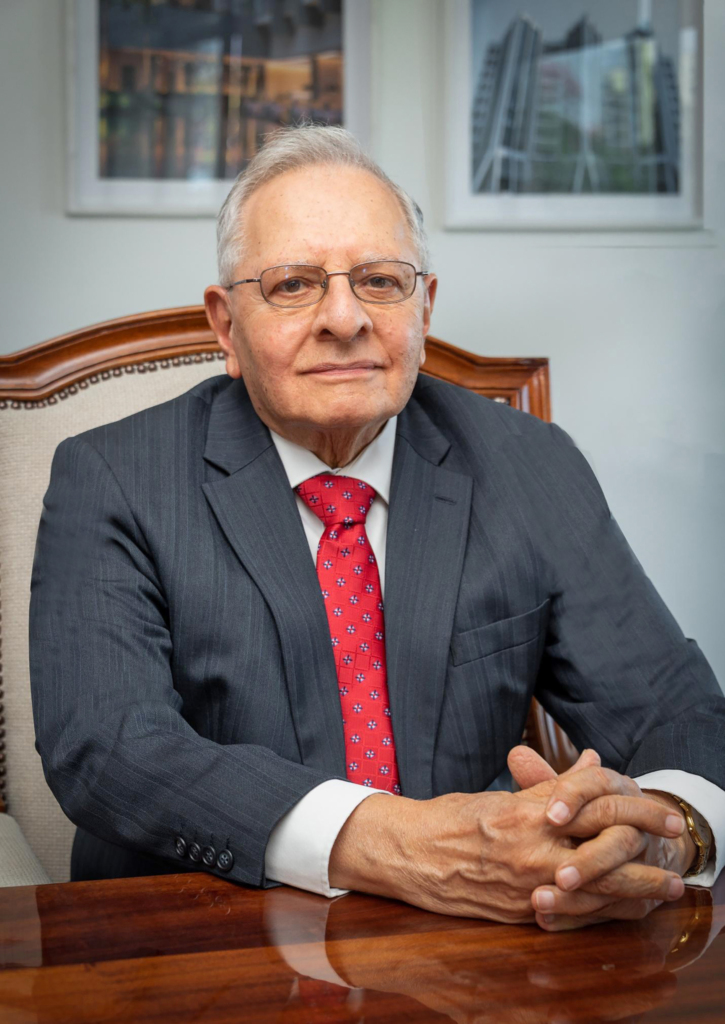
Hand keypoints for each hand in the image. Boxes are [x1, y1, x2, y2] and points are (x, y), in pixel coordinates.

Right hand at [328, 748, 685, 923]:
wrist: (409, 856)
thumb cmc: (452, 818)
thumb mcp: (505, 794)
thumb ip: (553, 784)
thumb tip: (592, 762)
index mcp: (528, 815)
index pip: (597, 806)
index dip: (636, 806)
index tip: (662, 809)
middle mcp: (533, 853)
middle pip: (608, 853)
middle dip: (648, 852)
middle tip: (675, 848)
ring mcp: (528, 888)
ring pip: (599, 892)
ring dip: (637, 890)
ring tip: (664, 888)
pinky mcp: (521, 914)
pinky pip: (575, 916)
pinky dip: (605, 912)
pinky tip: (624, 908)